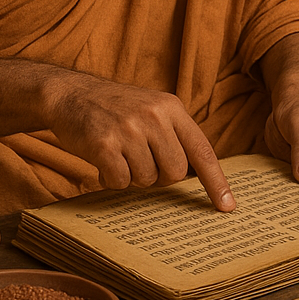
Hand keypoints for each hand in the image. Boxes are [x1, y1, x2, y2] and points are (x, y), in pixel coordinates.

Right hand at [45, 75, 235, 211]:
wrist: (70, 92)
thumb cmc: (114, 108)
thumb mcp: (151, 108)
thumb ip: (174, 134)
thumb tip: (195, 175)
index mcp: (171, 107)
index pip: (202, 150)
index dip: (216, 182)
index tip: (228, 207)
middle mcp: (154, 116)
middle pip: (175, 172)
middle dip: (159, 176)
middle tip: (139, 160)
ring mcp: (129, 129)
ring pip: (147, 180)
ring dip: (132, 176)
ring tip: (118, 153)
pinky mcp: (104, 144)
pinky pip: (120, 181)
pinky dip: (111, 179)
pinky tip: (102, 160)